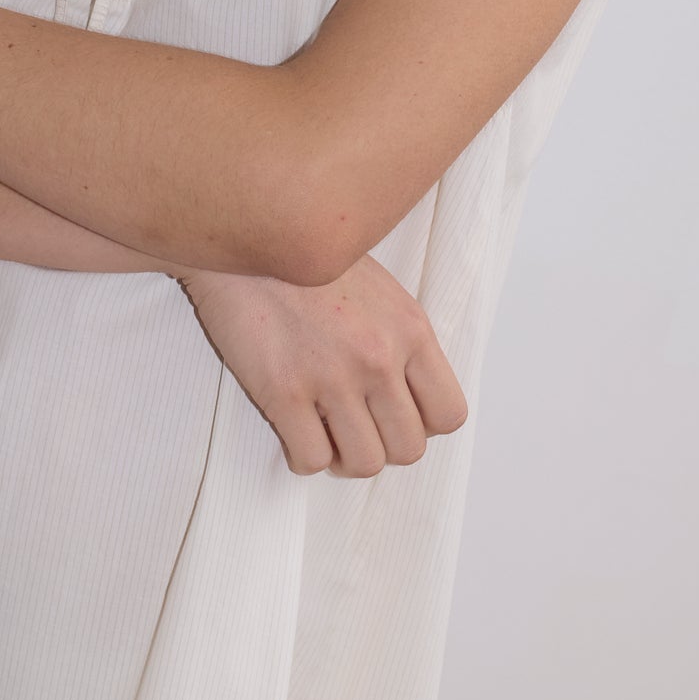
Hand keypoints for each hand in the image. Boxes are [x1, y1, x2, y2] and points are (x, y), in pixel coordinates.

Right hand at [176, 253, 467, 477]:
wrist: (250, 236)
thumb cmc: (314, 262)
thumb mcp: (382, 290)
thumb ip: (403, 341)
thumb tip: (409, 394)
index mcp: (410, 330)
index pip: (449, 414)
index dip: (424, 424)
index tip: (395, 414)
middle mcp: (379, 359)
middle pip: (409, 449)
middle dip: (383, 446)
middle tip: (357, 428)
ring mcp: (332, 378)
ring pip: (364, 463)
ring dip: (345, 457)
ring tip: (326, 432)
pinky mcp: (283, 392)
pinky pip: (311, 460)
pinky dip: (304, 456)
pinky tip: (295, 430)